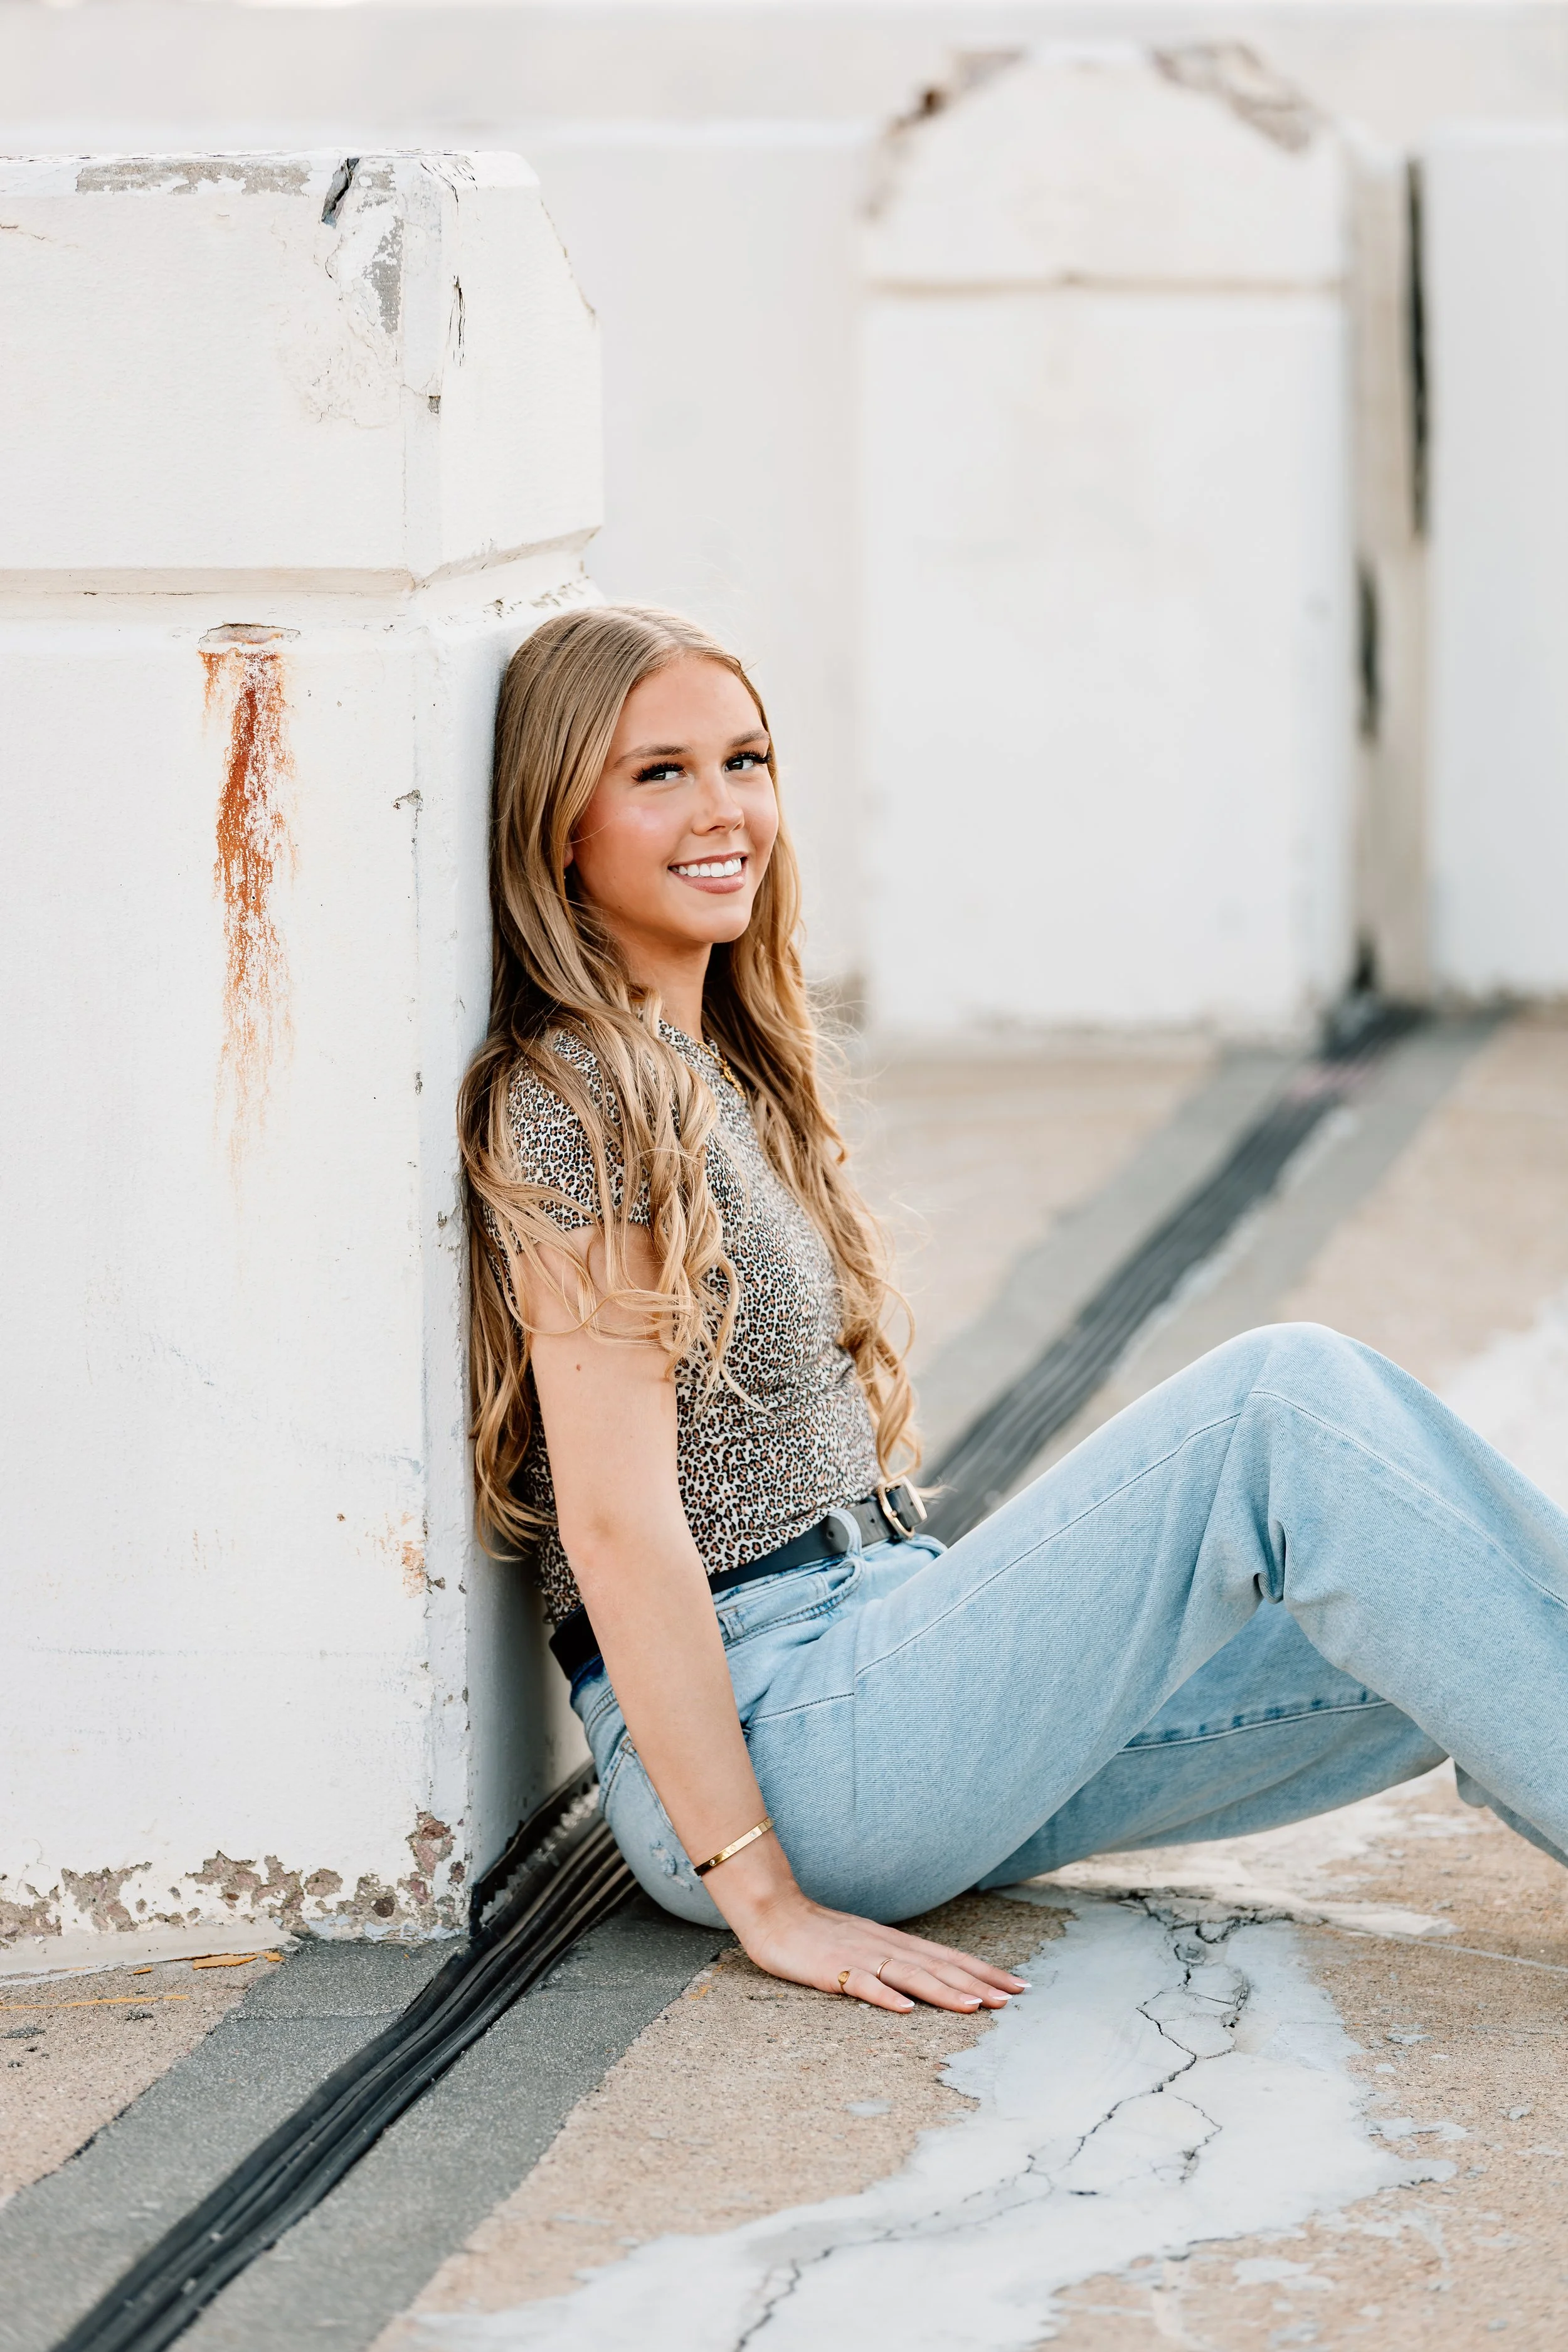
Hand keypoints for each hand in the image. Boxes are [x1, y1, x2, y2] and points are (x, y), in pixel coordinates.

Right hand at [736, 1888, 1027, 2013]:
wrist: (772, 1910)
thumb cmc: (818, 1933)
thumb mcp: (864, 1945)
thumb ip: (893, 1960)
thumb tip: (926, 1980)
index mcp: (893, 1943)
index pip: (947, 1958)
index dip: (983, 1971)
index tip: (1017, 1986)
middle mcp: (884, 1947)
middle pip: (938, 1966)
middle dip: (978, 1983)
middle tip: (1013, 1998)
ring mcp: (859, 1957)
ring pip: (909, 1975)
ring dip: (944, 1991)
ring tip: (975, 2006)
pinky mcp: (831, 1969)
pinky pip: (861, 1983)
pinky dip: (885, 1995)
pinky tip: (904, 2009)